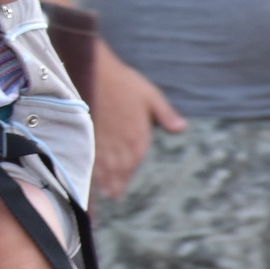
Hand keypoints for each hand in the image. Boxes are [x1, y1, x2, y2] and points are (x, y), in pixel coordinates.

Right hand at [91, 49, 185, 201]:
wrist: (95, 72)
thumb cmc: (124, 82)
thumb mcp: (150, 95)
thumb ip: (165, 114)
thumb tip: (181, 127)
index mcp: (138, 135)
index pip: (135, 161)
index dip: (128, 176)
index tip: (123, 190)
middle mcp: (121, 143)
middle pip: (120, 168)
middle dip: (117, 183)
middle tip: (114, 197)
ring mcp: (104, 140)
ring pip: (105, 166)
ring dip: (105, 181)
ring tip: (104, 193)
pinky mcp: (88, 133)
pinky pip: (90, 156)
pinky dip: (91, 169)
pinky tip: (88, 176)